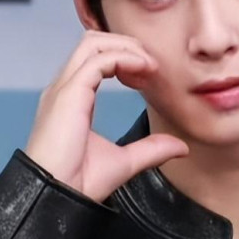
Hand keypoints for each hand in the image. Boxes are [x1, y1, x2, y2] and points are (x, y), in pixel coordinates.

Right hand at [24, 30, 188, 201]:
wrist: (57, 196)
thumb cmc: (79, 183)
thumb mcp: (125, 162)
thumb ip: (151, 150)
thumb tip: (180, 147)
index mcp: (72, 99)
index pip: (96, 59)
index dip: (126, 59)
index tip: (150, 75)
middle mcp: (65, 88)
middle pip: (93, 42)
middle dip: (127, 45)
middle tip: (153, 65)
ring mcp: (64, 88)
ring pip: (93, 42)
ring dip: (126, 47)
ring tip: (150, 65)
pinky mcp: (68, 94)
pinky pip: (98, 59)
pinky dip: (124, 58)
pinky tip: (143, 70)